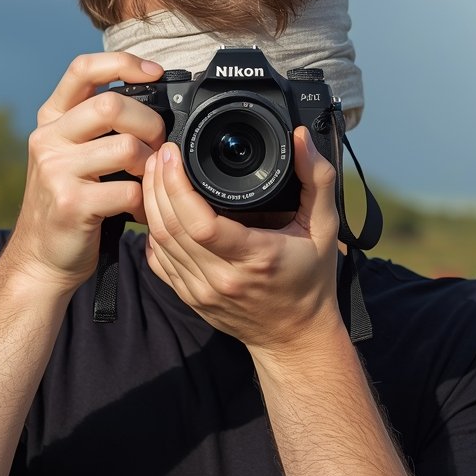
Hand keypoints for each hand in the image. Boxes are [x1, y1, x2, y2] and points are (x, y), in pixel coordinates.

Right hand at [7, 52, 166, 290]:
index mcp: (52, 119)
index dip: (123, 63)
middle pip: (113, 105)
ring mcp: (56, 171)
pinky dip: (145, 202)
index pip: (83, 69)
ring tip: (149, 180)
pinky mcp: (72, 204)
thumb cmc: (70, 201)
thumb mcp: (72, 153)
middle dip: (149, 122)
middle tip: (158, 143)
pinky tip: (141, 211)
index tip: (155, 72)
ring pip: (126, 147)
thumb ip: (99, 126)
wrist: (41, 258)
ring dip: (151, 165)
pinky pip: (128, 191)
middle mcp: (48, 139)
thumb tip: (155, 100)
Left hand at [142, 126, 343, 355]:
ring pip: (158, 242)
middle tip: (160, 153)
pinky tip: (155, 206)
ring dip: (150, 203)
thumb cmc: (312, 281)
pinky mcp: (188, 298)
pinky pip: (158, 261)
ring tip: (154, 171)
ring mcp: (201, 291)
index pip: (200, 222)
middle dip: (158, 183)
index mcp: (254, 257)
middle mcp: (222, 278)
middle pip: (170, 227)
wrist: (296, 337)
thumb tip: (300, 138)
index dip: (178, 185)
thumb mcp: (325, 227)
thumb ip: (317, 179)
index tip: (173, 154)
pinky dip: (152, 230)